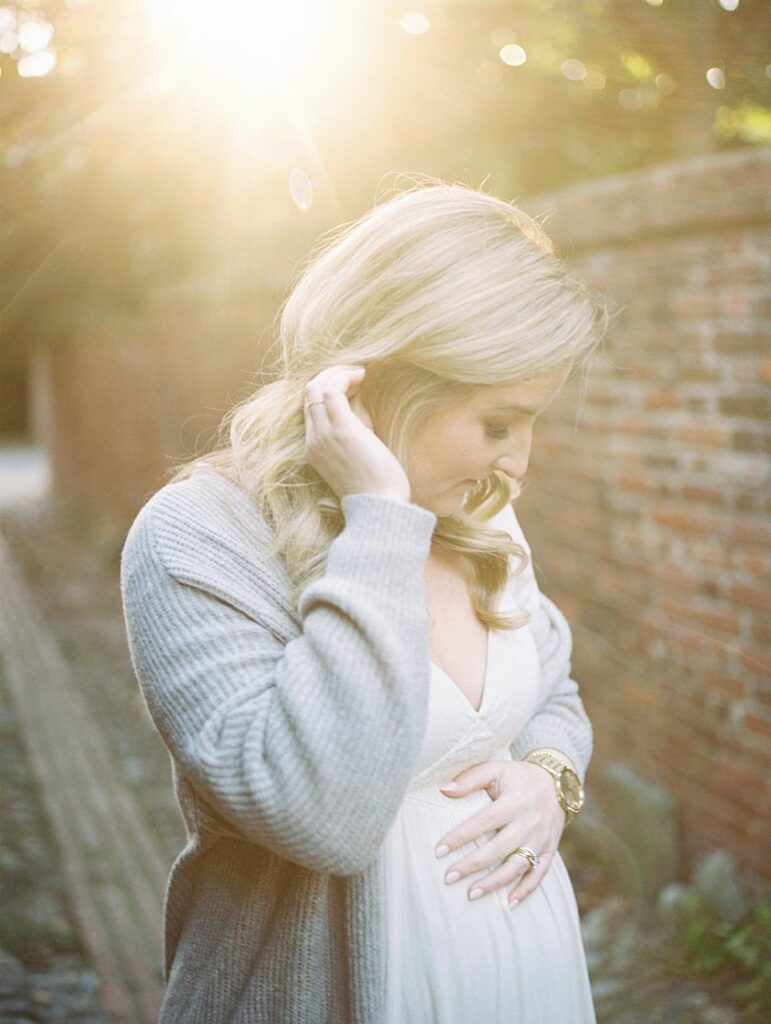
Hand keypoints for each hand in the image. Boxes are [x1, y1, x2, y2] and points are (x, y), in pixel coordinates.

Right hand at [303, 364, 411, 502]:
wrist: (380, 507)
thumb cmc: (377, 490)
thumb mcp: (357, 462)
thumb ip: (354, 440)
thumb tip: (363, 421)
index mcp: (314, 451)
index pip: (310, 411)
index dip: (328, 393)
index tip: (352, 388)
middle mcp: (313, 440)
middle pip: (309, 395)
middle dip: (330, 378)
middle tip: (354, 374)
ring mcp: (324, 434)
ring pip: (316, 388)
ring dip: (338, 373)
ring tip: (360, 371)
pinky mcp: (342, 428)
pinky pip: (333, 390)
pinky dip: (345, 377)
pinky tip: (362, 374)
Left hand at [434, 759, 565, 907]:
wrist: (559, 783)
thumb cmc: (519, 776)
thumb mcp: (496, 769)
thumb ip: (470, 779)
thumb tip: (444, 790)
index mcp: (514, 802)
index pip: (483, 822)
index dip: (460, 837)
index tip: (439, 850)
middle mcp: (529, 823)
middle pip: (498, 849)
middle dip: (472, 865)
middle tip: (448, 878)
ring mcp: (541, 839)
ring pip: (517, 866)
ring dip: (494, 883)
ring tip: (471, 895)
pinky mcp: (550, 850)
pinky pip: (539, 874)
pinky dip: (525, 891)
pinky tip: (508, 904)